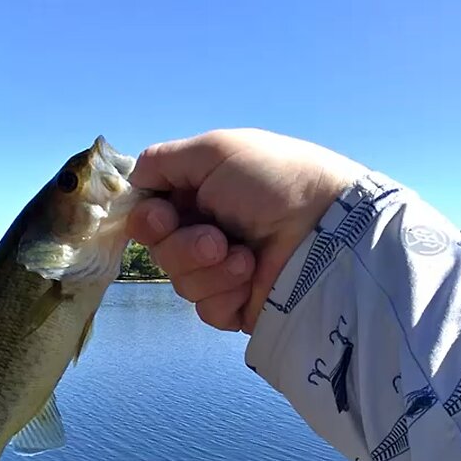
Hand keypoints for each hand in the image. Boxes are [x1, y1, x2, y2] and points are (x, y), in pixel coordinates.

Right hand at [125, 128, 367, 332]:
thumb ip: (162, 161)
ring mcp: (223, 271)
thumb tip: (134, 180)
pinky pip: (206, 309)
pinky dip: (224, 292)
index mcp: (200, 194)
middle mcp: (207, 231)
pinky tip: (251, 277)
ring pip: (180, 282)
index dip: (148, 220)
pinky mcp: (240, 305)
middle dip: (181, 246)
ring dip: (207, 269)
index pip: (148, 215)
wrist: (327, 227)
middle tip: (216, 238)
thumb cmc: (274, 180)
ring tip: (244, 257)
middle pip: (159, 251)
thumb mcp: (214, 151)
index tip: (163, 217)